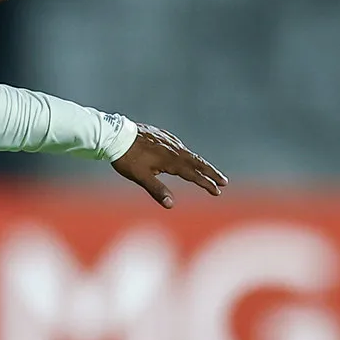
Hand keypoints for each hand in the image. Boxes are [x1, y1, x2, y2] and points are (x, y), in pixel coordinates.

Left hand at [111, 123, 227, 209]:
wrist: (115, 135)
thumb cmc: (127, 158)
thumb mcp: (140, 177)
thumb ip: (157, 190)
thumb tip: (170, 205)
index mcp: (171, 160)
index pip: (193, 174)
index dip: (206, 184)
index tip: (217, 191)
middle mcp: (174, 149)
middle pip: (197, 162)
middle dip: (211, 173)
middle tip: (224, 182)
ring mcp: (169, 141)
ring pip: (189, 154)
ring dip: (201, 164)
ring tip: (208, 172)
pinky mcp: (163, 136)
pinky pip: (180, 147)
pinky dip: (188, 155)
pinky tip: (186, 157)